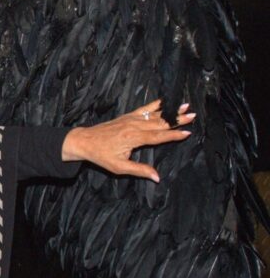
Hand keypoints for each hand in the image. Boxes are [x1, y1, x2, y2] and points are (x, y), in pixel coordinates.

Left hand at [61, 99, 194, 182]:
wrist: (84, 141)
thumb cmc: (101, 155)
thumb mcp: (119, 167)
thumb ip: (139, 170)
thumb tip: (157, 177)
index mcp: (134, 138)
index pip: (159, 136)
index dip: (174, 134)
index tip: (188, 133)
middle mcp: (134, 126)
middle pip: (160, 122)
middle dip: (177, 119)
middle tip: (193, 115)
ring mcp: (130, 119)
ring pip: (154, 114)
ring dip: (171, 110)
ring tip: (185, 105)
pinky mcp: (127, 115)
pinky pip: (144, 108)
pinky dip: (156, 104)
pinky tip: (165, 100)